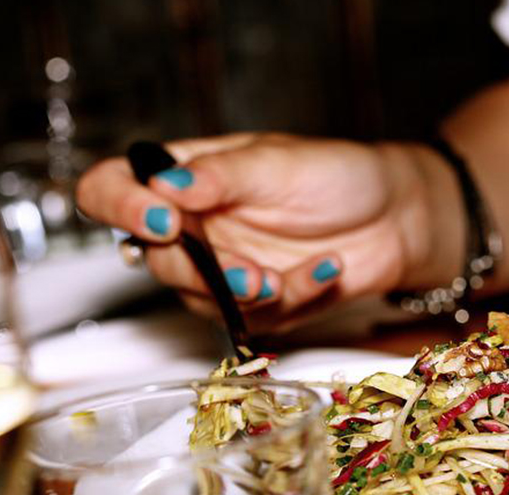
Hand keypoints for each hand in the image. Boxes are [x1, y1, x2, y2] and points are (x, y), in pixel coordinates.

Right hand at [77, 133, 462, 330]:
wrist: (397, 217)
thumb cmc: (337, 175)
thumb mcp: (278, 163)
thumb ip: (220, 176)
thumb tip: (162, 184)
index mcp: (183, 177)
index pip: (111, 188)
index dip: (119, 207)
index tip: (160, 219)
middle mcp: (192, 226)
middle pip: (150, 258)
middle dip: (193, 268)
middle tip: (241, 267)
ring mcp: (220, 269)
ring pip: (197, 299)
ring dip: (240, 293)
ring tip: (280, 276)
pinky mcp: (256, 305)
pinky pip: (254, 317)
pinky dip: (293, 296)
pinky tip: (328, 267)